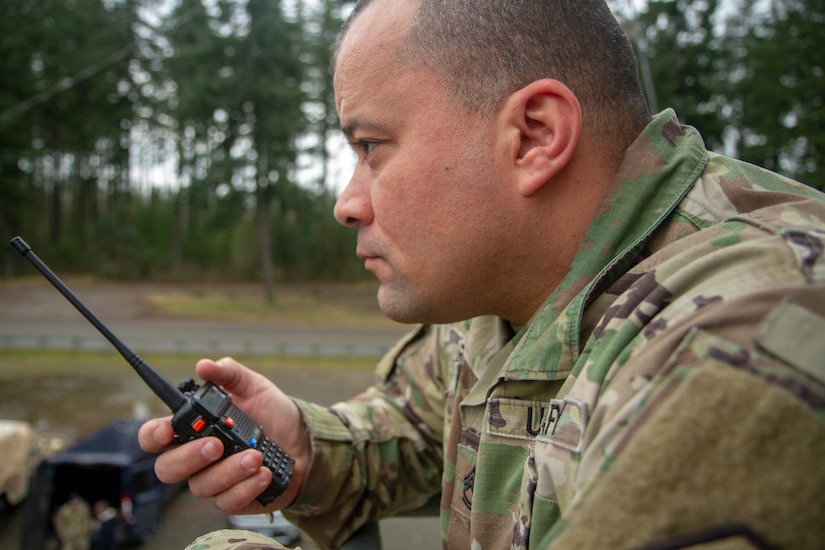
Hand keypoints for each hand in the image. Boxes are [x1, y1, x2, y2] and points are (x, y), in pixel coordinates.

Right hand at [138, 357, 310, 514]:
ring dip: (229, 471)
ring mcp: (214, 480)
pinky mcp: (234, 498)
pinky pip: (227, 501)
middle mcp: (196, 457)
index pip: (156, 436)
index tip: (167, 431)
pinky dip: (246, 487)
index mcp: (194, 429)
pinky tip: (263, 473)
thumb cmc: (272, 414)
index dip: (153, 435)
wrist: (304, 441)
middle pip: (168, 468)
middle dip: (189, 458)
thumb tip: (205, 365)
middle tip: (216, 445)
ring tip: (255, 456)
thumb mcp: (254, 387)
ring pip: (201, 486)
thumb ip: (229, 374)